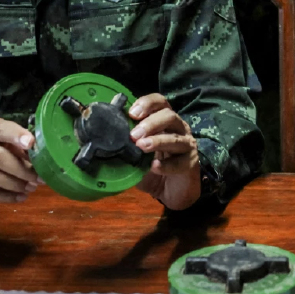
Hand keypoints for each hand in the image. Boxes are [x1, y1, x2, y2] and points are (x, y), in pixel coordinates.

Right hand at [0, 118, 39, 202]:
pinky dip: (4, 196)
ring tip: (31, 188)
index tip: (31, 143)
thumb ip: (21, 145)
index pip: (0, 128)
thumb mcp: (6, 140)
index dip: (15, 135)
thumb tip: (42, 155)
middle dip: (20, 169)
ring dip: (13, 184)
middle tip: (38, 178)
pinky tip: (20, 197)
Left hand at [129, 94, 200, 209]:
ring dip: (157, 141)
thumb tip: (102, 138)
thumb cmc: (151, 167)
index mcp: (164, 121)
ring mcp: (187, 145)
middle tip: (133, 135)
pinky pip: (181, 162)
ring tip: (142, 147)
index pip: (160, 102)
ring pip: (176, 138)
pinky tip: (155, 167)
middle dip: (150, 123)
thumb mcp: (135, 153)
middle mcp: (178, 128)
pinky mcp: (191, 163)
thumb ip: (125, 143)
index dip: (147, 103)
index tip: (132, 112)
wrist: (170, 191)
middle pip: (169, 116)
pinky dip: (167, 165)